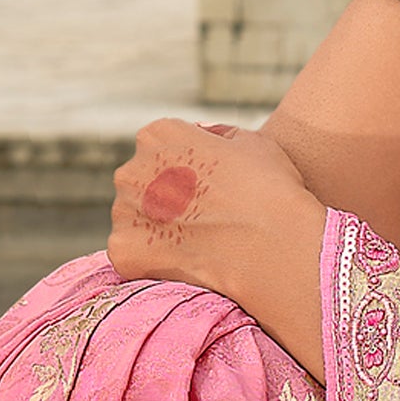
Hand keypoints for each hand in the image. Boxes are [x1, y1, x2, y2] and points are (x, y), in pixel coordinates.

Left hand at [108, 117, 331, 371]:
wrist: (275, 245)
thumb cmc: (272, 190)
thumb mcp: (252, 142)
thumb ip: (218, 134)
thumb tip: (204, 135)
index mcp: (158, 135)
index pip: (160, 150)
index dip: (185, 171)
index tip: (209, 190)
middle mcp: (132, 168)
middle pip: (140, 184)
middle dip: (163, 200)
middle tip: (202, 221)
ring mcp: (124, 211)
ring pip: (132, 221)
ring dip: (154, 232)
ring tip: (197, 245)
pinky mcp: (124, 251)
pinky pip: (130, 257)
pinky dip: (149, 264)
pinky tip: (182, 266)